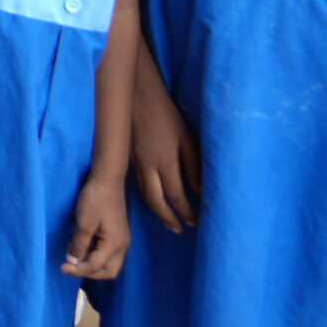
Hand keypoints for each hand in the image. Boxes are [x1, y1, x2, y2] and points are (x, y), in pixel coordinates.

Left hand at [63, 170, 130, 279]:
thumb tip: (73, 262)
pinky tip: (80, 243)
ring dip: (91, 262)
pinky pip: (107, 251)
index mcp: (115, 245)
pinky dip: (94, 253)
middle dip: (89, 272)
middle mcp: (122, 246)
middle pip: (108, 271)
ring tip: (72, 252)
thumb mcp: (84, 223)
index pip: (96, 267)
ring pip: (108, 262)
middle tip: (71, 266)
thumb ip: (79, 245)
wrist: (107, 180)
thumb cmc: (95, 200)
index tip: (62, 267)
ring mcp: (121, 239)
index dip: (78, 270)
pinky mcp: (117, 232)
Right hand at [130, 68, 200, 233]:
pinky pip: (136, 185)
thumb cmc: (166, 115)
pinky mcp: (126, 159)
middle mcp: (147, 167)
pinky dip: (146, 198)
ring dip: (157, 212)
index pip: (176, 196)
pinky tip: (152, 201)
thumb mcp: (186, 138)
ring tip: (168, 222)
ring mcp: (133, 164)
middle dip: (169, 219)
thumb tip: (200, 191)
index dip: (185, 212)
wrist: (137, 96)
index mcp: (164, 161)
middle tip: (180, 230)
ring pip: (144, 196)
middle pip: (157, 202)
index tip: (195, 222)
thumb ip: (194, 166)